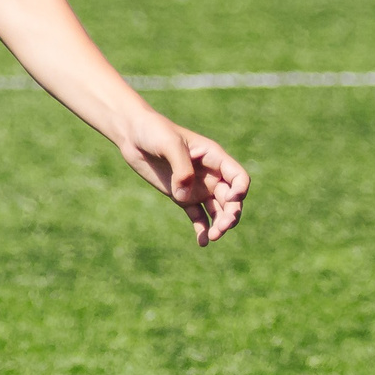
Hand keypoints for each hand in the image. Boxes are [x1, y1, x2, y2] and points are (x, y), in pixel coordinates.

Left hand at [115, 115, 248, 246]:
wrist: (134, 136)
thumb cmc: (154, 132)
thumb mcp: (169, 144)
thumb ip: (181, 168)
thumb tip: (184, 197)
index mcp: (214, 157)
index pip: (238, 177)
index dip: (240, 190)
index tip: (231, 198)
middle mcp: (210, 174)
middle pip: (231, 199)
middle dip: (231, 215)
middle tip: (222, 228)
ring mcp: (197, 187)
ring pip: (217, 211)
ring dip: (219, 225)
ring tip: (213, 237)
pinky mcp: (182, 197)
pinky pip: (198, 217)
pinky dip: (202, 230)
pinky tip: (202, 242)